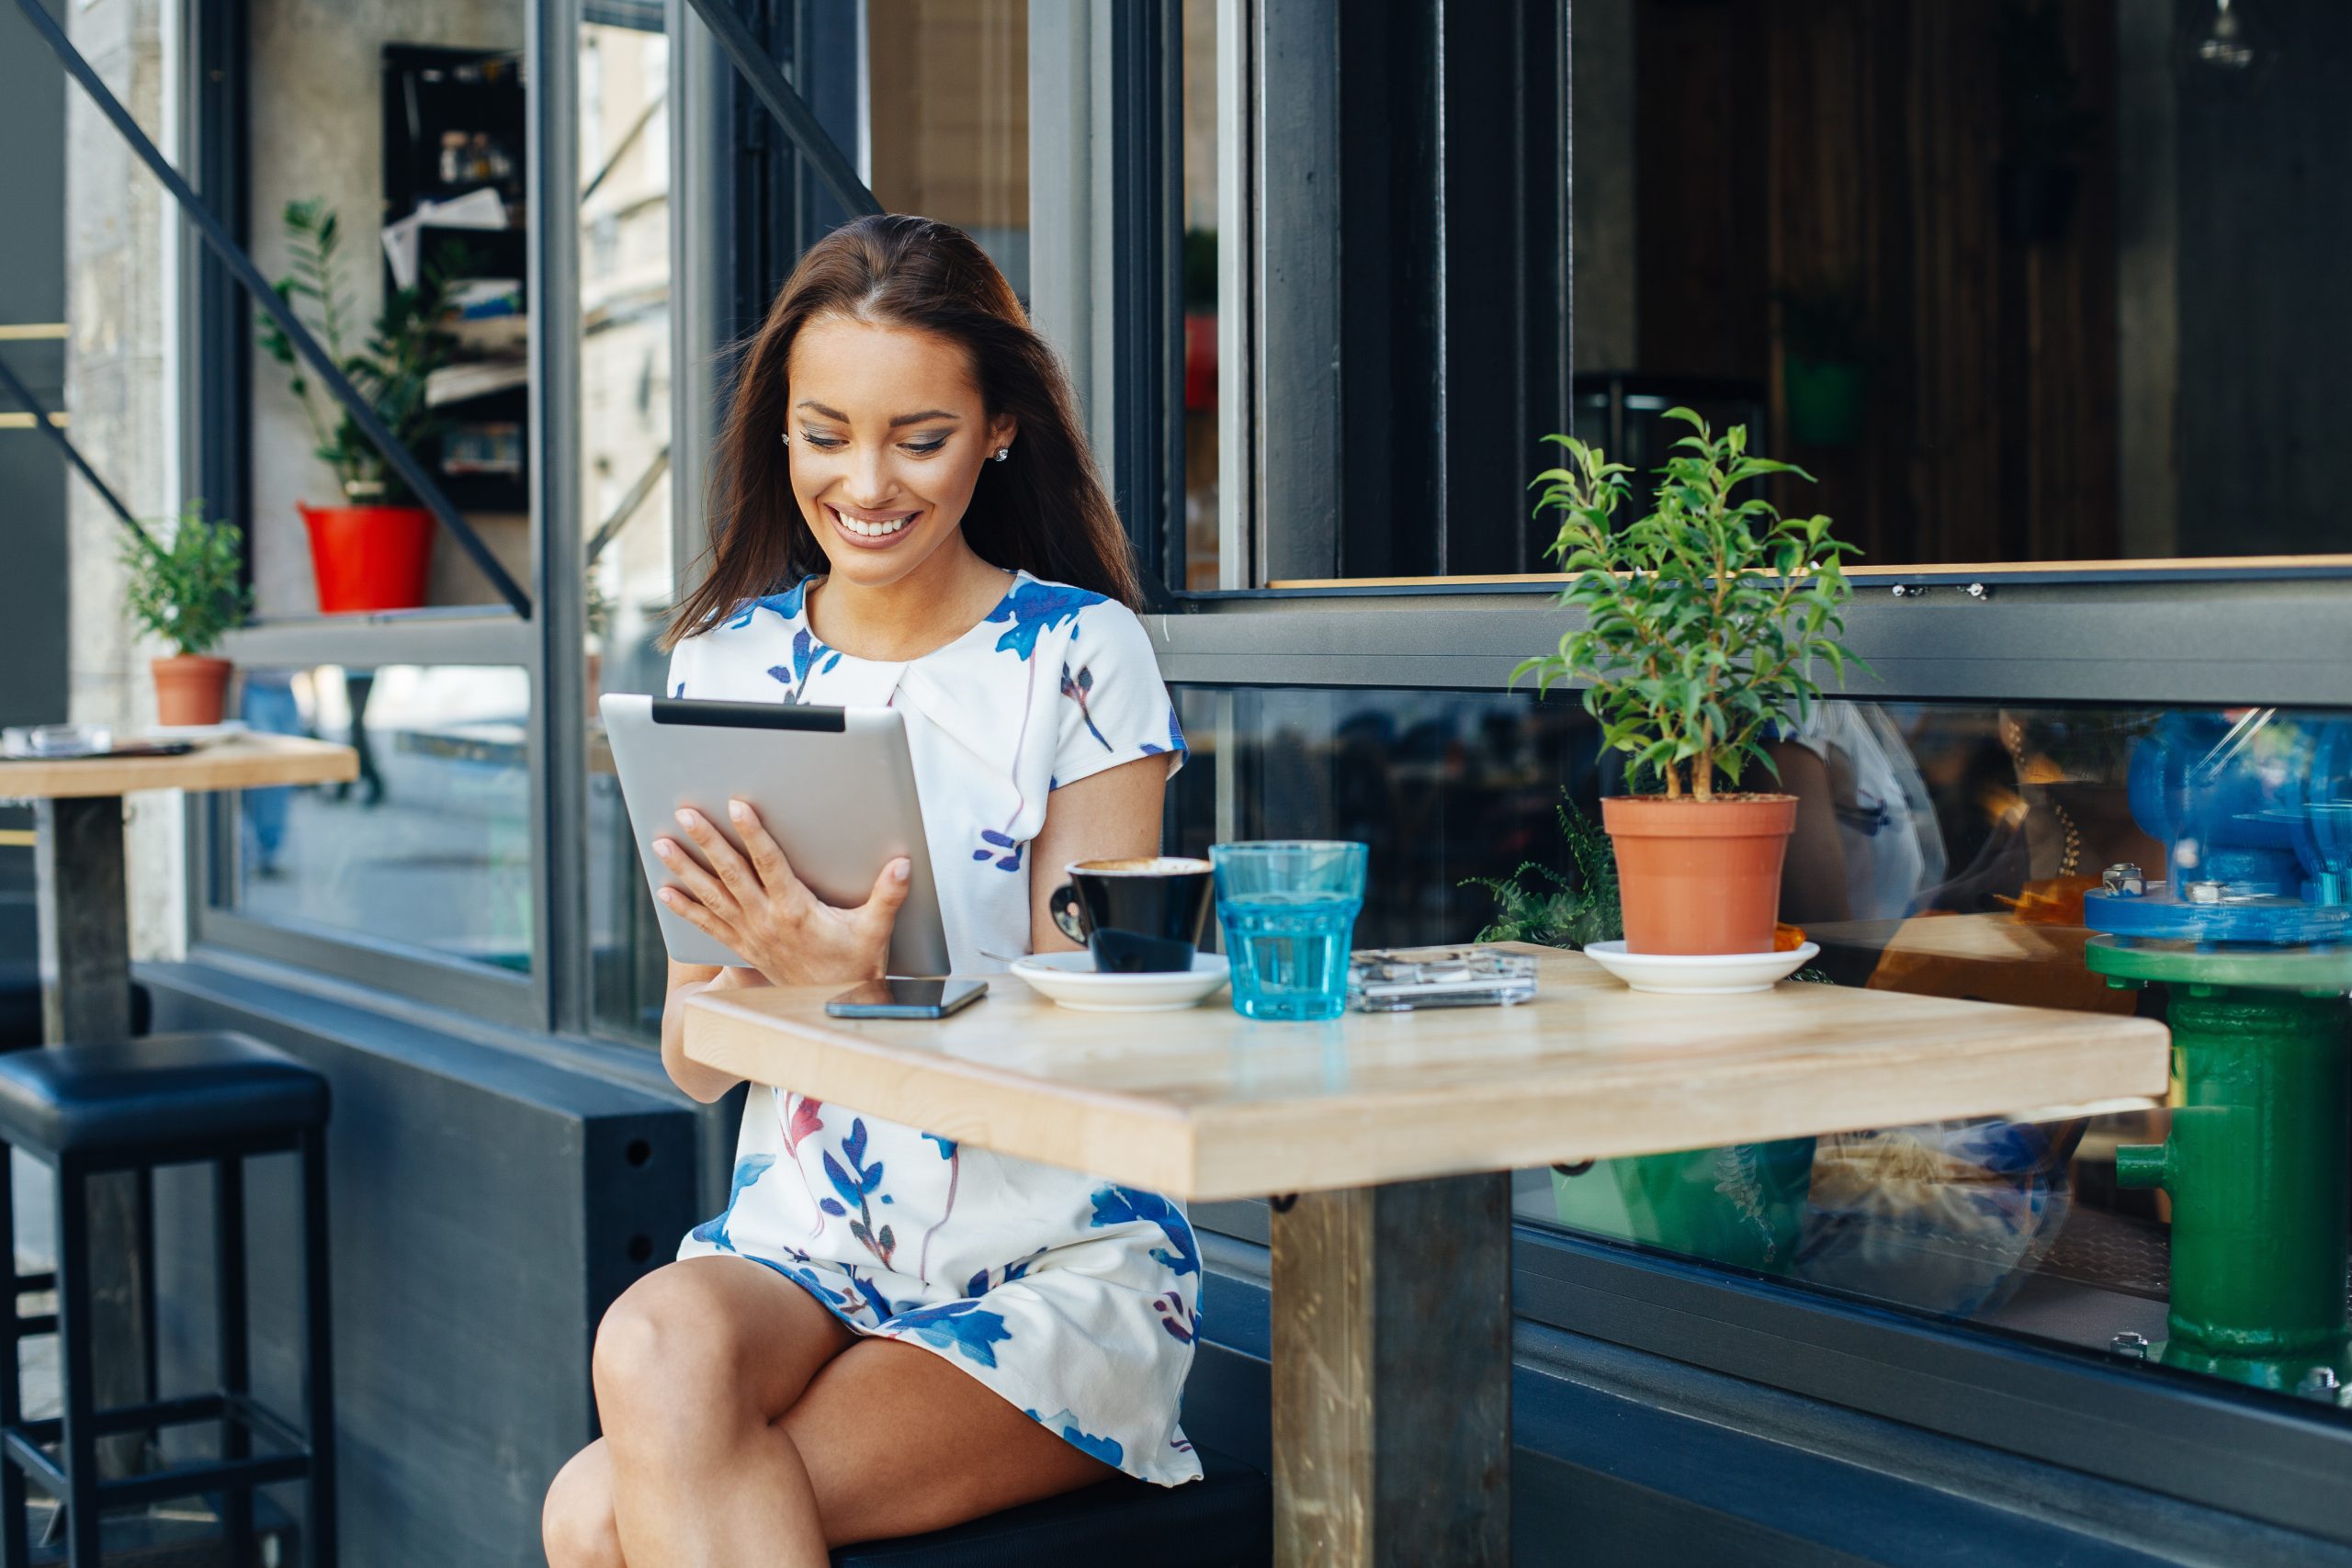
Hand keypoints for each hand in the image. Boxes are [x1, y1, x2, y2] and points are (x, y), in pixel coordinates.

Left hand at [653, 800, 910, 985]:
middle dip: (706, 840)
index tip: (736, 806)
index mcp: (795, 910)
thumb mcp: (875, 930)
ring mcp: (750, 934)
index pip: (769, 863)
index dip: (753, 833)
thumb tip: (902, 865)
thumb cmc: (854, 966)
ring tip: (662, 844)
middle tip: (684, 813)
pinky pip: (708, 924)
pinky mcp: (743, 946)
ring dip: (685, 868)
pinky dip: (685, 907)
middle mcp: (766, 920)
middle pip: (731, 872)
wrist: (832, 1007)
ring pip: (712, 895)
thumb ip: (887, 895)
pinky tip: (665, 891)